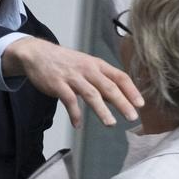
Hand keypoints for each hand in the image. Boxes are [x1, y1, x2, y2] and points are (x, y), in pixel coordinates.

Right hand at [3, 37, 142, 127]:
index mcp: (97, 65)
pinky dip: (74, 113)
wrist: (38, 54)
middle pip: (108, 87)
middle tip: (132, 117)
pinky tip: (78, 125)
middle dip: (122, 102)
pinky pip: (68, 100)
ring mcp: (72, 76)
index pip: (120, 76)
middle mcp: (88, 69)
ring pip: (90, 94)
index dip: (131, 90)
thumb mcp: (87, 66)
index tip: (141, 104)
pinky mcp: (57, 84)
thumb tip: (120, 99)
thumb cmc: (66, 62)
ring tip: (110, 124)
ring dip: (102, 110)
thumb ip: (102, 81)